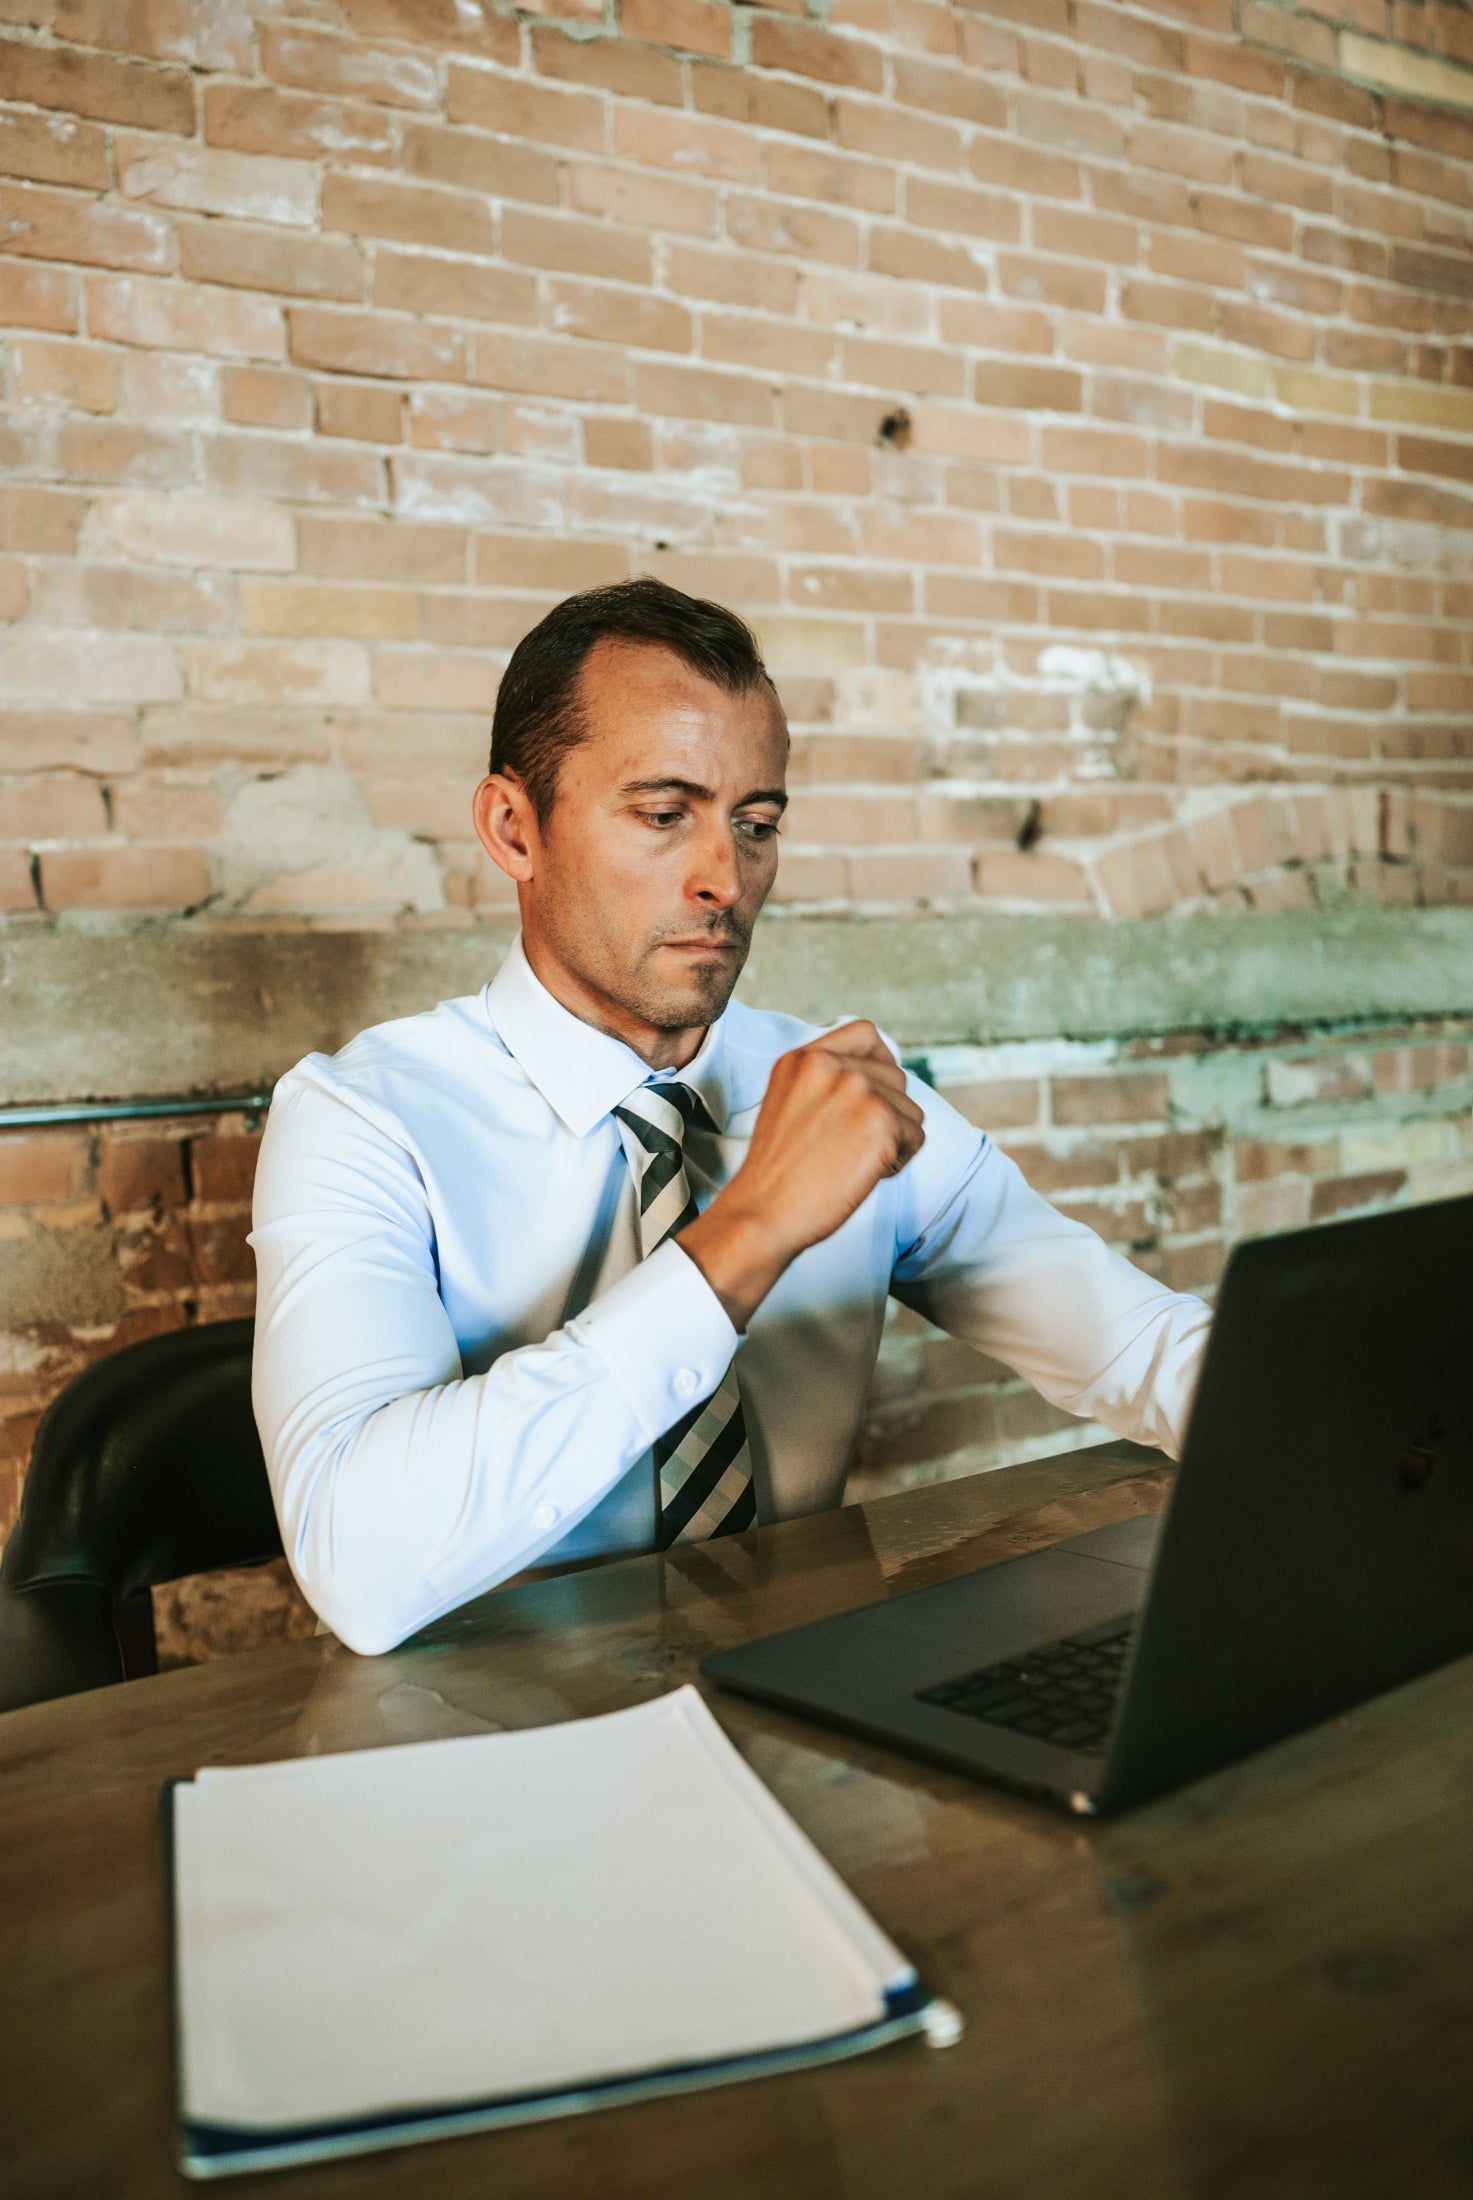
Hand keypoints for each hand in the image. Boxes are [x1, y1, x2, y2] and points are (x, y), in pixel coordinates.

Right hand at [678, 1022, 925, 1329]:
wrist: (763, 1212)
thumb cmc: (778, 1173)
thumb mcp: (789, 1104)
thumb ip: (827, 1083)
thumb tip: (880, 1082)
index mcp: (802, 1058)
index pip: (865, 1034)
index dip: (880, 1062)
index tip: (876, 1093)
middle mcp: (831, 1064)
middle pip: (895, 1077)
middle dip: (888, 1113)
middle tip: (858, 1147)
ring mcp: (857, 1089)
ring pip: (910, 1109)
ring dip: (896, 1139)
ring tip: (859, 1162)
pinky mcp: (880, 1121)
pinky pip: (916, 1136)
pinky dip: (901, 1159)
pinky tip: (869, 1173)